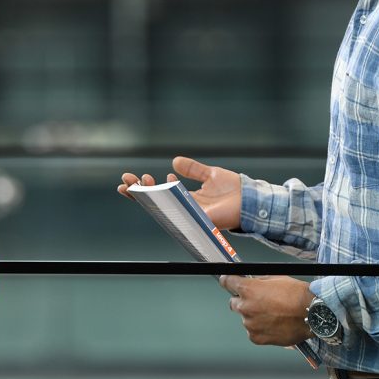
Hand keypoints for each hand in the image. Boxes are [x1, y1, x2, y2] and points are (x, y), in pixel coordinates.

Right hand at [118, 156, 243, 229]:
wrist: (251, 199)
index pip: (160, 193)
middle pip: (157, 201)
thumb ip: (192, 169)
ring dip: (150, 193)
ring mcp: (192, 213)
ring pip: (165, 205)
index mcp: (187, 198)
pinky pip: (183, 209)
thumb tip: (174, 162)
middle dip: (139, 191)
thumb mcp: (209, 174)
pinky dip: (171, 199)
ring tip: (140, 181)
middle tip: (126, 180)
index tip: (131, 178)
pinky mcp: (202, 216)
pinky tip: (162, 184)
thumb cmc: (234, 190)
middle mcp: (186, 207)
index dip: (144, 187)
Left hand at [219, 275, 314, 345]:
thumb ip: (258, 281)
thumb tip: (250, 281)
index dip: (228, 281)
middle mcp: (245, 307)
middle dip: (243, 301)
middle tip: (258, 302)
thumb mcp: (276, 278)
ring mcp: (250, 324)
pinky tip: (273, 324)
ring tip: (273, 315)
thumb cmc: (297, 295)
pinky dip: (260, 329)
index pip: (226, 282)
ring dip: (254, 316)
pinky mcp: (256, 338)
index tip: (227, 282)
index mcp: (248, 289)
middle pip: (234, 303)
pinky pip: (253, 332)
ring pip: (245, 318)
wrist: (312, 314)